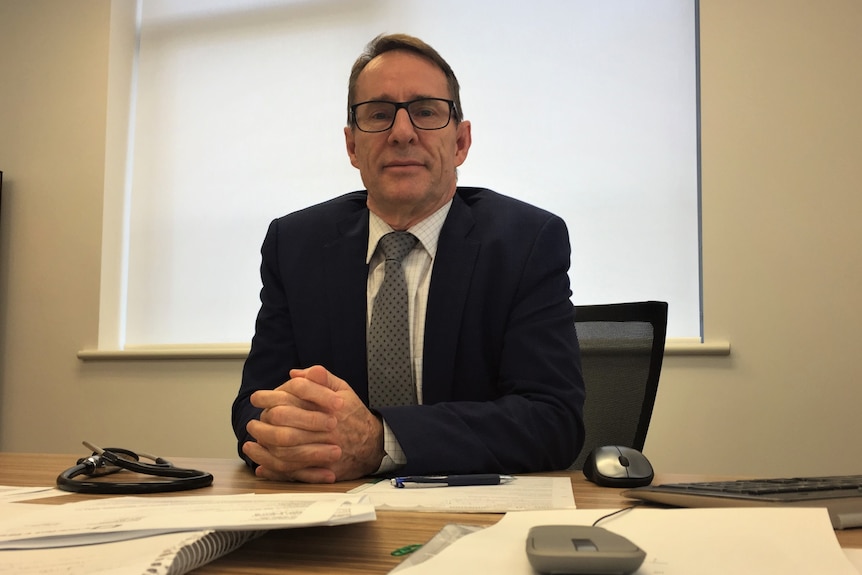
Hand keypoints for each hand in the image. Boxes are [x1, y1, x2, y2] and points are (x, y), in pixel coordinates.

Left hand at [243, 365, 384, 482]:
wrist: (373, 445)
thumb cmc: (354, 415)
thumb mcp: (343, 390)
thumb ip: (321, 378)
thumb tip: (295, 373)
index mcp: (330, 404)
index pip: (296, 394)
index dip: (272, 395)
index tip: (257, 397)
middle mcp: (327, 426)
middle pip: (286, 420)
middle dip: (264, 420)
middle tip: (253, 421)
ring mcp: (325, 449)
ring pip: (286, 448)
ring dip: (265, 444)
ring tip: (252, 441)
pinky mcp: (323, 469)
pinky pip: (294, 471)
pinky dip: (275, 469)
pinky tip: (262, 464)